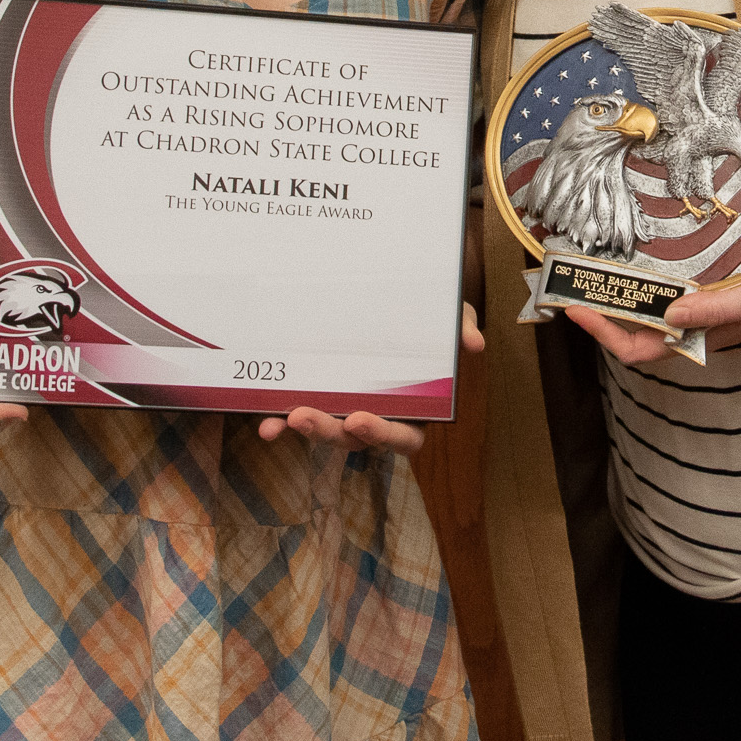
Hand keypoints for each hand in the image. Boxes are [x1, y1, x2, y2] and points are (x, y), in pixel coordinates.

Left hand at [259, 302, 485, 455]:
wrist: (397, 300)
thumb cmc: (428, 318)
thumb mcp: (448, 317)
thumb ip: (461, 327)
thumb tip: (474, 343)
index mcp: (415, 409)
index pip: (405, 437)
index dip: (383, 434)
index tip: (361, 419)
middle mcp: (379, 416)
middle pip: (355, 439)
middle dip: (329, 432)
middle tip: (304, 416)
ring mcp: (347, 410)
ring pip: (326, 431)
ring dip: (304, 429)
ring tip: (281, 418)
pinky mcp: (321, 397)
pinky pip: (301, 415)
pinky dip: (282, 419)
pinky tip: (265, 417)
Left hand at [565, 250, 740, 364]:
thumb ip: (716, 310)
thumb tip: (668, 314)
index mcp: (695, 337)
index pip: (637, 349)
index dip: (603, 333)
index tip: (577, 307)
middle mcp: (686, 323)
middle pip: (630, 325)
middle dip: (598, 306)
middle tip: (569, 275)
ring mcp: (691, 303)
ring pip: (641, 303)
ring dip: (614, 288)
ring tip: (587, 260)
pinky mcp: (699, 281)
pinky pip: (659, 283)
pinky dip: (638, 271)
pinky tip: (627, 247)